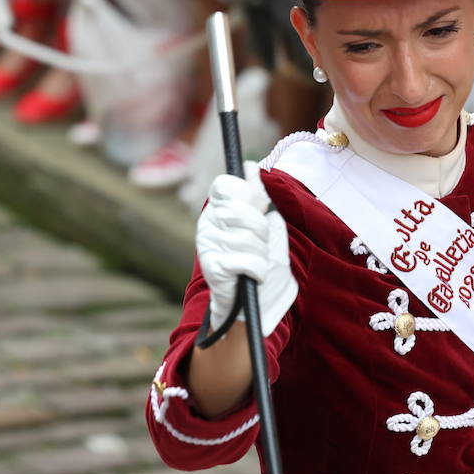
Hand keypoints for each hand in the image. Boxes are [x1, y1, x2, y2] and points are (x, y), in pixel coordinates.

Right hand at [196, 161, 296, 334]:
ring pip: (245, 235)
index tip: (258, 209)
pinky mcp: (211, 267)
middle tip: (260, 244)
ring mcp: (206, 245)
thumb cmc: (261, 265)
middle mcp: (206, 224)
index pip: (224, 184)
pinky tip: (253, 276)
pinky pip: (245, 259)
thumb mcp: (267, 227)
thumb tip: (250, 166)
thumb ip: (259, 199)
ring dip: (261, 253)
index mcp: (218, 209)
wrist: (254, 307)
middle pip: (239, 208)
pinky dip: (258, 269)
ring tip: (257, 263)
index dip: (247, 195)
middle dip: (259, 229)